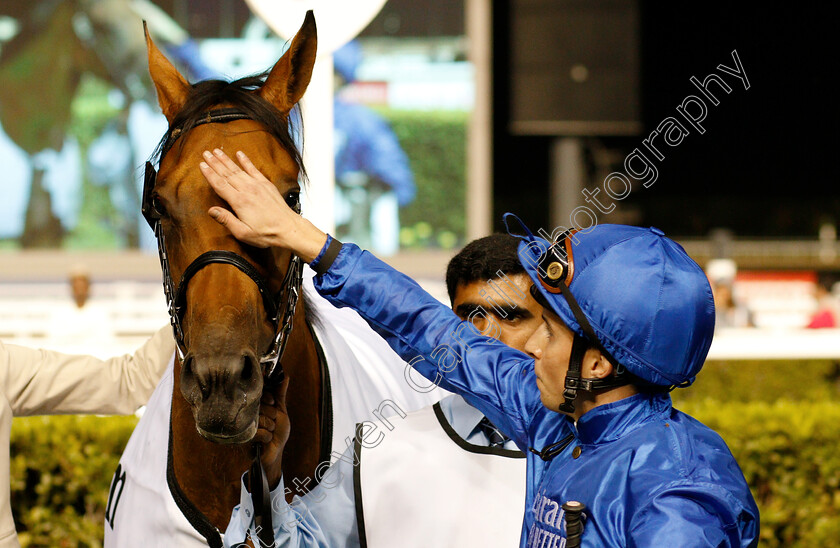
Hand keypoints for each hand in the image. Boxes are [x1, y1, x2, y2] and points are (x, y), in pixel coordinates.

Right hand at [200, 149, 327, 261]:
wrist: (288, 229)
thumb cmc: (266, 233)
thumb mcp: (243, 232)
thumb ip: (226, 220)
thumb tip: (211, 210)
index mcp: (239, 201)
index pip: (220, 184)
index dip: (209, 174)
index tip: (201, 165)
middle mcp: (247, 190)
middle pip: (226, 173)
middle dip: (214, 163)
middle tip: (205, 153)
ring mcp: (258, 185)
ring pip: (238, 169)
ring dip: (226, 160)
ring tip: (217, 151)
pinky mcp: (266, 184)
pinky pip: (253, 169)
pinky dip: (246, 161)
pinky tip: (240, 154)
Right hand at [254, 378, 289, 489]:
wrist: (274, 451)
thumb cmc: (277, 431)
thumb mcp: (281, 410)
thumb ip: (280, 394)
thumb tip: (285, 376)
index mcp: (255, 405)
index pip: (260, 394)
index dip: (269, 398)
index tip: (272, 403)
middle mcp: (247, 413)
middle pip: (262, 406)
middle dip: (272, 415)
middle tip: (272, 422)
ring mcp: (244, 425)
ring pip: (262, 419)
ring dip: (270, 428)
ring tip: (268, 432)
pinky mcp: (244, 438)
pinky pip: (261, 432)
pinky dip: (267, 437)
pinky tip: (264, 440)